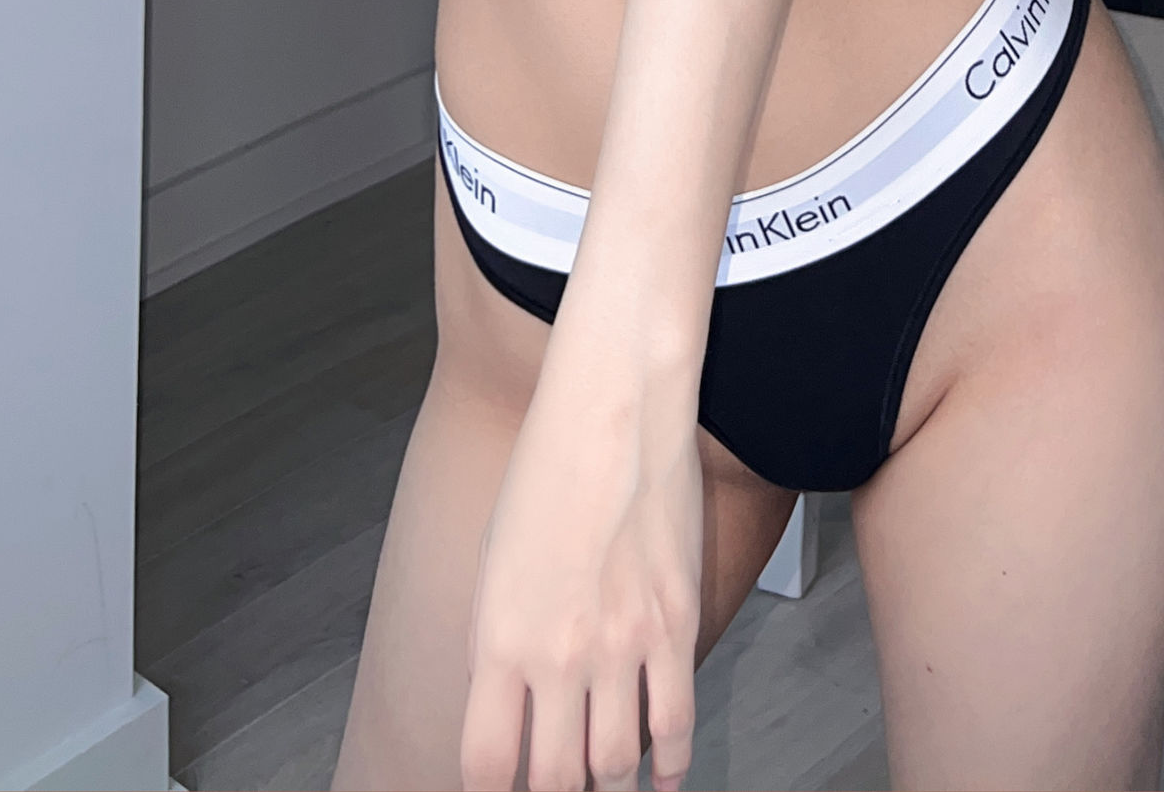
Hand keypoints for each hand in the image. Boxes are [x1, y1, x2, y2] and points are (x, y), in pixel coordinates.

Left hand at [461, 353, 703, 791]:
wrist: (614, 409)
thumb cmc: (547, 471)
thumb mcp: (492, 563)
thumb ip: (496, 645)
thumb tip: (511, 711)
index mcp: (498, 639)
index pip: (488, 766)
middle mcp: (558, 654)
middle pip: (555, 781)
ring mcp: (623, 644)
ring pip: (617, 764)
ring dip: (610, 789)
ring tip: (606, 791)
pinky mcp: (675, 624)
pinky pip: (675, 722)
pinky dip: (669, 766)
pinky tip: (662, 779)